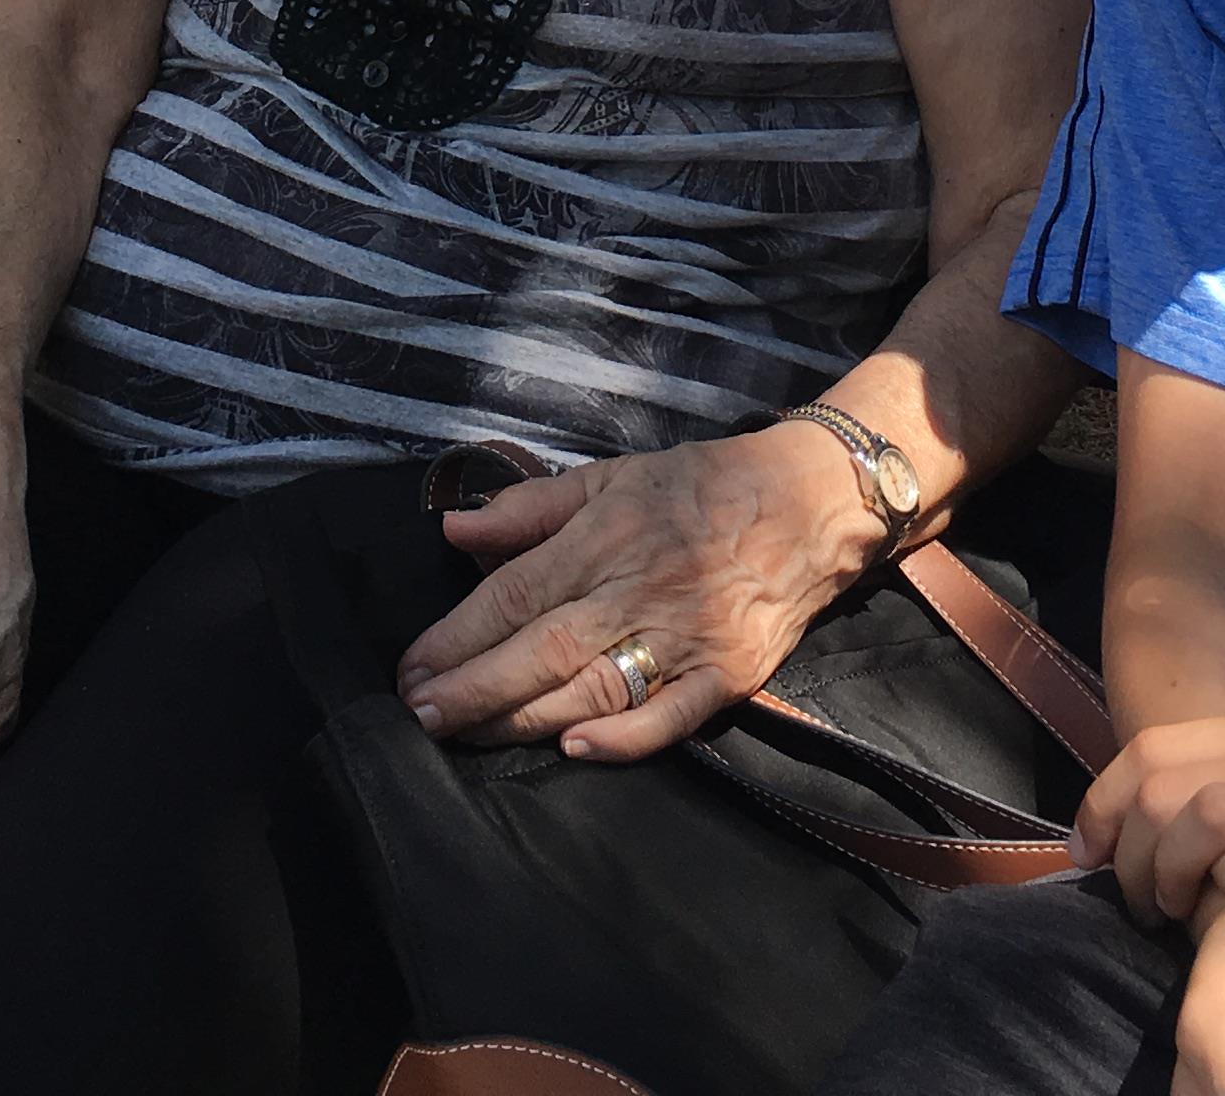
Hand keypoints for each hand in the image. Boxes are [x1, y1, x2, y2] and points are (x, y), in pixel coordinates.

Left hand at [396, 425, 886, 762]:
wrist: (814, 501)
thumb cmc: (703, 485)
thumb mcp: (612, 474)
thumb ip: (531, 506)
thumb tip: (454, 528)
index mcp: (605, 536)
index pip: (514, 594)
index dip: (457, 636)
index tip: (410, 667)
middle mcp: (639, 589)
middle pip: (542, 648)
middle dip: (474, 687)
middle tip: (420, 716)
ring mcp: (687, 637)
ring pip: (593, 688)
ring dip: (523, 717)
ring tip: (467, 737)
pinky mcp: (729, 675)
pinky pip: (672, 716)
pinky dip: (623, 738)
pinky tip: (573, 750)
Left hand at [1081, 710, 1224, 969]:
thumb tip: (1142, 824)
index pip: (1155, 748)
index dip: (1103, 803)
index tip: (1090, 854)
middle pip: (1162, 781)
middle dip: (1124, 846)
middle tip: (1135, 901)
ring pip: (1199, 817)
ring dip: (1163, 874)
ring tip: (1169, 918)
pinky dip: (1224, 895)